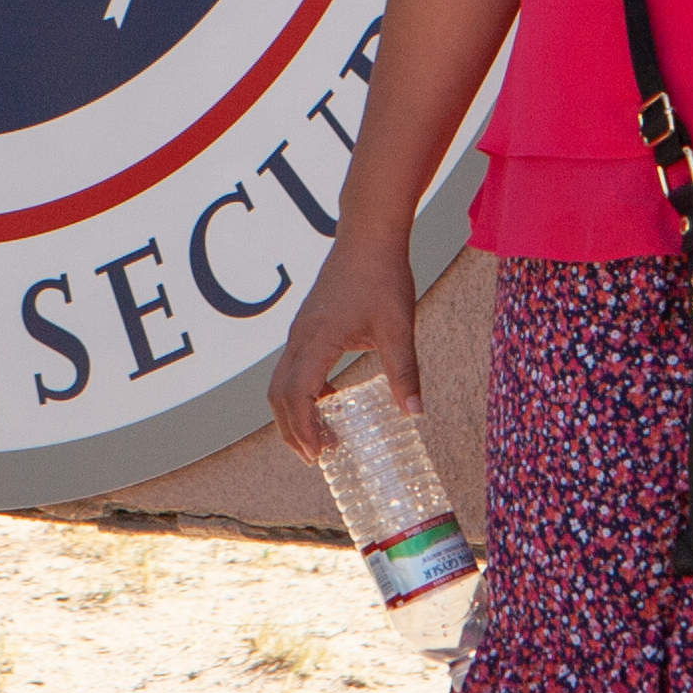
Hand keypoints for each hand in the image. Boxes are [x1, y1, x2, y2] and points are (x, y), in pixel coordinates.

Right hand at [270, 230, 423, 463]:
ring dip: (294, 413)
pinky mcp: (307, 325)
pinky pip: (293, 367)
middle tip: (316, 458)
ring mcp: (299, 330)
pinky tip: (331, 400)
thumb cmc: (382, 276)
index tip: (319, 455)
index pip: (298, 395)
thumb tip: (414, 413)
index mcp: (317, 340)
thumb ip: (404, 373)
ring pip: (281, 381)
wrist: (368, 235)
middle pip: (279, 395)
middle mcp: (299, 337)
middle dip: (292, 430)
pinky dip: (302, 393)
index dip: (304, 429)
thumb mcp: (398, 329)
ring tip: (320, 437)